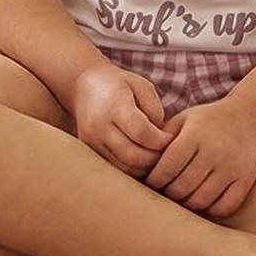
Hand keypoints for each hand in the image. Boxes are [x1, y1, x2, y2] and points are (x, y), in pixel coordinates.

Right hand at [70, 60, 171, 176]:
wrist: (83, 85)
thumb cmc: (119, 85)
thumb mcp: (142, 86)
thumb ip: (154, 111)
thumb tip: (161, 139)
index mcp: (113, 104)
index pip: (141, 132)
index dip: (160, 140)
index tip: (171, 138)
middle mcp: (99, 125)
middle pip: (132, 155)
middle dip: (155, 158)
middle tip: (167, 153)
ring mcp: (91, 141)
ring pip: (123, 167)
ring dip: (144, 168)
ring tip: (156, 158)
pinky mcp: (89, 152)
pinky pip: (114, 168)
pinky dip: (132, 170)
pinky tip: (142, 160)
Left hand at [146, 97, 255, 217]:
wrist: (251, 116)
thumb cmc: (208, 120)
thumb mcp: (184, 120)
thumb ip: (162, 138)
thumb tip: (138, 164)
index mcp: (195, 135)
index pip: (166, 168)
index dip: (153, 180)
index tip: (149, 184)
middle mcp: (213, 151)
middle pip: (181, 187)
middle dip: (168, 194)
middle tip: (162, 195)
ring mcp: (231, 167)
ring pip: (200, 201)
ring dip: (186, 204)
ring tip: (180, 199)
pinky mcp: (245, 179)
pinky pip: (224, 207)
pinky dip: (210, 210)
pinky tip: (202, 202)